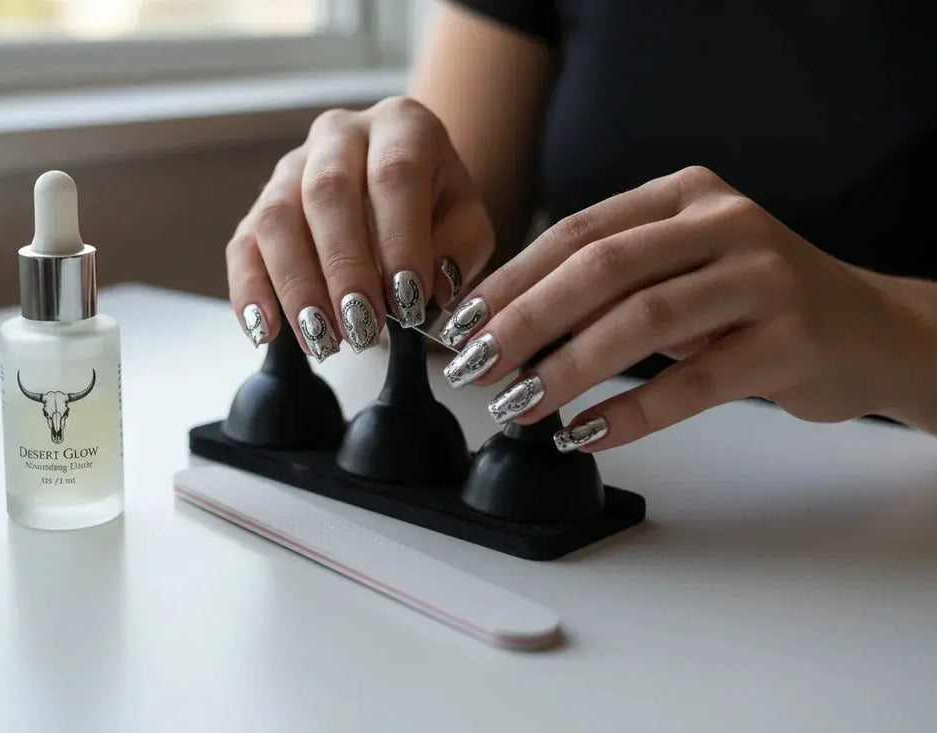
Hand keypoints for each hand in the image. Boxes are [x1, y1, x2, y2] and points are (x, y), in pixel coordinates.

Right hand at [226, 96, 493, 359]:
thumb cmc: (436, 212)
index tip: (408, 299)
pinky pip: (243, 244)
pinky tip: (266, 329)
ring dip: (297, 285)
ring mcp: (292, 166)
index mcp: (401, 126)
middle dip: (344, 268)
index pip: (395, 173)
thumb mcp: (468, 224)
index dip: (399, 239)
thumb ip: (459, 250)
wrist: (402, 196)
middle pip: (328, 192)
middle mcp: (339, 134)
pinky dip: (250, 290)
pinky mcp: (259, 205)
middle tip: (362, 326)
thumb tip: (431, 287)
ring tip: (323, 339)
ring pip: (276, 217)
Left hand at [438, 165, 919, 451]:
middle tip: (474, 368)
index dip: (512, 280)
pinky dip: (632, 411)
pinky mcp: (790, 341)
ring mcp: (763, 278)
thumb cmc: (750, 301)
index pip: (577, 232)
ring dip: (568, 369)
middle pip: (601, 270)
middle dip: (525, 321)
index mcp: (685, 195)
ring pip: (643, 321)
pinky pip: (694, 382)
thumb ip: (611, 281)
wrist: (867, 329)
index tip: (460, 326)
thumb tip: (502, 325)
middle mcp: (725, 223)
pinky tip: (586, 432)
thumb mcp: (681, 267)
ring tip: (517, 405)